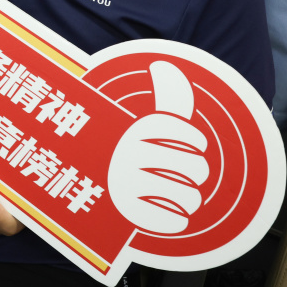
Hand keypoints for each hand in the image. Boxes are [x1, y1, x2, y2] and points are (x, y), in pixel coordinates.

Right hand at [108, 61, 208, 233]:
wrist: (88, 174)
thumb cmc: (128, 147)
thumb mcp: (145, 118)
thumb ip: (166, 96)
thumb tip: (165, 66)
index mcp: (142, 128)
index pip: (193, 138)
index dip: (194, 142)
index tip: (183, 143)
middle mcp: (136, 152)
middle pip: (198, 169)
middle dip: (194, 171)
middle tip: (180, 170)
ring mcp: (133, 183)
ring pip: (190, 197)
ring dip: (187, 196)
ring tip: (174, 190)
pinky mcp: (132, 212)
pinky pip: (176, 220)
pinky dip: (176, 217)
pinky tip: (167, 208)